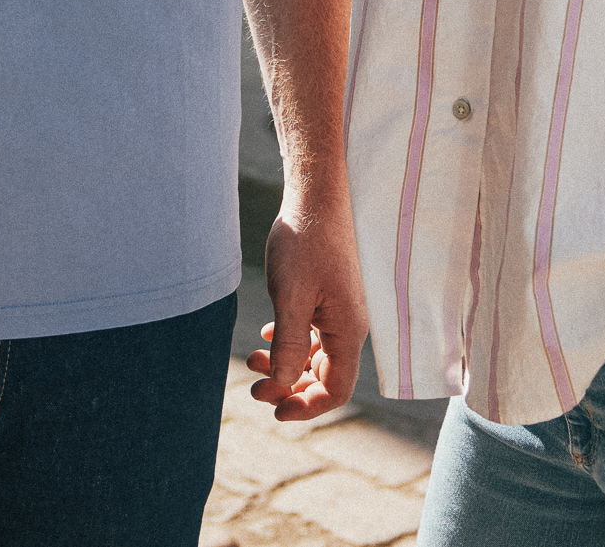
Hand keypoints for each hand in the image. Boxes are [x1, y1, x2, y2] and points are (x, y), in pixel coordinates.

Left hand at [249, 192, 365, 420]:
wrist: (318, 195)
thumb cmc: (306, 242)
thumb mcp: (290, 298)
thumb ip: (289, 346)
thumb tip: (283, 385)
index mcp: (348, 331)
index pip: (336, 390)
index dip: (306, 407)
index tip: (273, 409)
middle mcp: (351, 325)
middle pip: (326, 377)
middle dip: (290, 387)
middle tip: (254, 386)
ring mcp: (342, 309)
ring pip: (317, 355)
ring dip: (287, 365)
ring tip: (253, 359)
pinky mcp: (331, 294)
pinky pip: (315, 333)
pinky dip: (292, 342)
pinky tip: (268, 335)